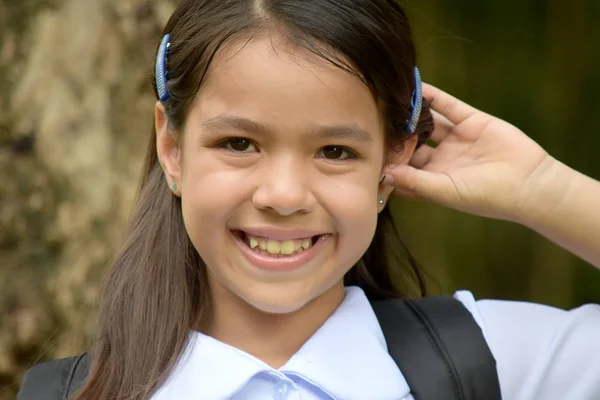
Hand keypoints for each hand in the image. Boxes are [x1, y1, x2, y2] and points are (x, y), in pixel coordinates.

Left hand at [385, 83, 559, 222]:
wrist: (529, 184)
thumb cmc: (485, 197)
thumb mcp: (445, 191)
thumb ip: (415, 181)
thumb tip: (385, 173)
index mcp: (433, 178)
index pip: (403, 167)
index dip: (388, 159)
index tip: (367, 151)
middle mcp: (442, 158)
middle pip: (412, 142)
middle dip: (396, 133)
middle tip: (373, 121)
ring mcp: (456, 139)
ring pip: (428, 121)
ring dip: (411, 113)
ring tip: (390, 100)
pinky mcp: (472, 121)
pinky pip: (448, 105)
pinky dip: (432, 96)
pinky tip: (415, 87)